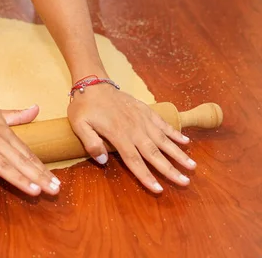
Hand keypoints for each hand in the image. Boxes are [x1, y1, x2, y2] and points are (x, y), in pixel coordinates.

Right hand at [0, 103, 60, 195]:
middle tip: (54, 190)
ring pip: (3, 166)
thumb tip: (36, 108)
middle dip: (39, 177)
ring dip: (19, 179)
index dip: (43, 168)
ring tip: (35, 191)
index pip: (28, 154)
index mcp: (6, 134)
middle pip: (21, 162)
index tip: (56, 181)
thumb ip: (18, 115)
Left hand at [67, 84, 196, 192]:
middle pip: (154, 153)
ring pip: (163, 139)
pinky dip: (175, 133)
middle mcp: (134, 129)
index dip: (146, 176)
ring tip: (193, 165)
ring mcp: (142, 119)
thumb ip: (91, 143)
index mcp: (118, 135)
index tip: (159, 189)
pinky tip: (186, 142)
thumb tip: (103, 162)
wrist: (92, 83)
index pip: (134, 160)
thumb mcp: (79, 125)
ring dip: (178, 153)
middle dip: (170, 169)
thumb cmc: (84, 106)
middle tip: (186, 182)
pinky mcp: (145, 110)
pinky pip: (163, 123)